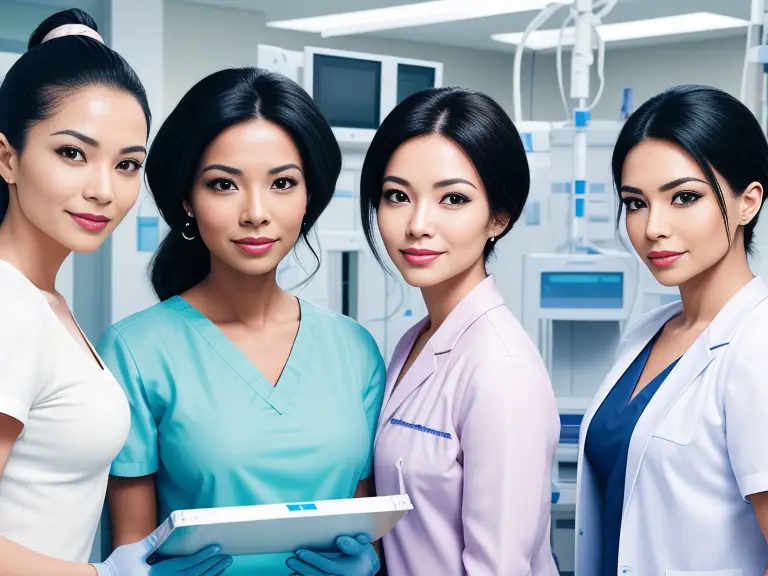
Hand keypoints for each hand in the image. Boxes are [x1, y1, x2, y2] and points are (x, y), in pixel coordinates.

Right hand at [91, 528, 231, 574]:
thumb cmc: (119, 565)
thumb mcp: (135, 550)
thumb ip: (155, 539)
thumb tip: (172, 523)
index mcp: (157, 574)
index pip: (185, 566)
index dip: (202, 557)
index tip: (216, 549)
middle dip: (211, 567)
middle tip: (226, 557)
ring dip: (209, 575)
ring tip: (223, 566)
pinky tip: (209, 575)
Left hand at [285, 534, 379, 575]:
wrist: (364, 571)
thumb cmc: (361, 556)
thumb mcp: (362, 548)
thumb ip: (353, 544)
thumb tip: (340, 540)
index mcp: (348, 571)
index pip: (328, 566)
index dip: (313, 559)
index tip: (300, 552)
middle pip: (318, 575)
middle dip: (303, 567)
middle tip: (290, 559)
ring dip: (301, 573)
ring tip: (291, 564)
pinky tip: (294, 574)